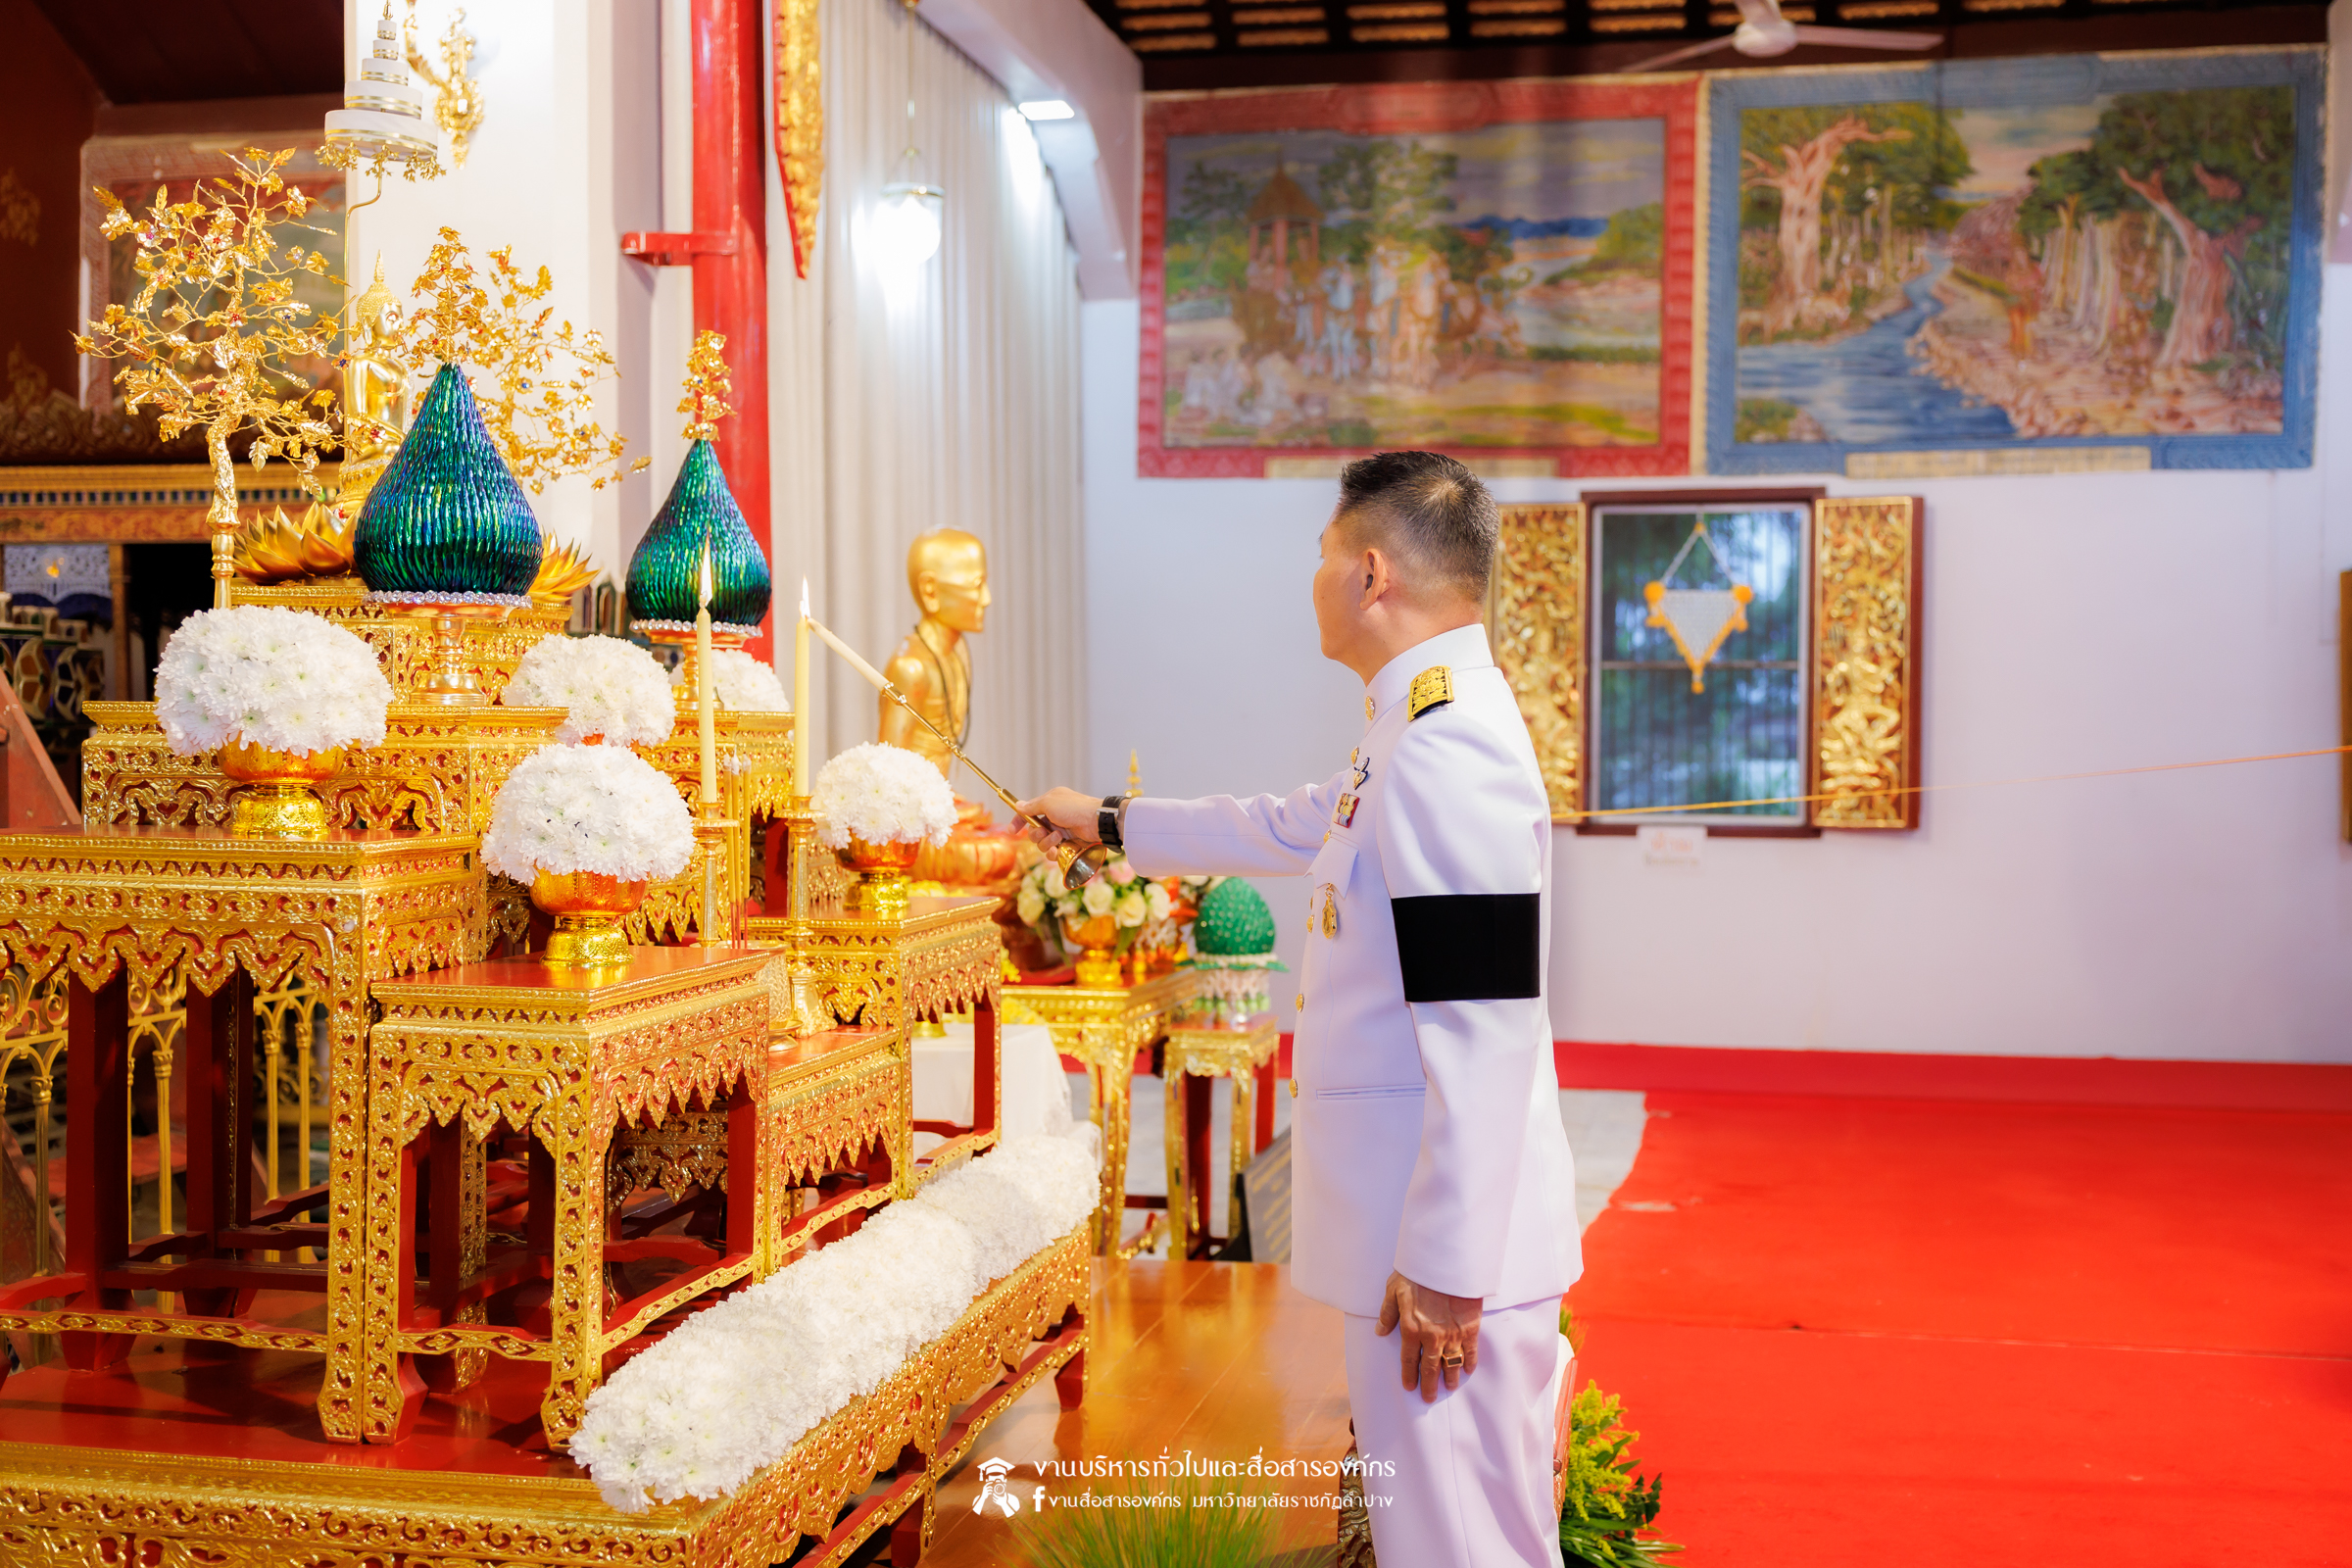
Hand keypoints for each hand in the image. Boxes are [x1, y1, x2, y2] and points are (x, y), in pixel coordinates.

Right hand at [1014, 787, 1104, 850]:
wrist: (1095, 821)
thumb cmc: (1073, 808)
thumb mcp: (1049, 803)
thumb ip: (1032, 806)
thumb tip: (1018, 805)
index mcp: (1048, 804)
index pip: (1028, 813)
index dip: (1018, 821)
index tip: (1012, 831)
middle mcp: (1053, 818)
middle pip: (1033, 832)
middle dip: (1036, 834)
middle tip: (1044, 832)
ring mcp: (1061, 831)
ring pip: (1042, 843)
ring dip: (1046, 842)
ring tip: (1058, 838)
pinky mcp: (1067, 844)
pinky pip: (1053, 852)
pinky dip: (1053, 853)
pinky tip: (1057, 851)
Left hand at [1374, 1270, 1481, 1402]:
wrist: (1446, 1262)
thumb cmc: (1417, 1273)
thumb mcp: (1393, 1290)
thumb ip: (1387, 1314)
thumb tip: (1380, 1332)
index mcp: (1411, 1329)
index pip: (1409, 1359)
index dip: (1409, 1375)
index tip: (1410, 1386)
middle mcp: (1432, 1337)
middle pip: (1430, 1368)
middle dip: (1429, 1385)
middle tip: (1429, 1398)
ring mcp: (1452, 1334)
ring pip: (1451, 1363)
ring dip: (1450, 1377)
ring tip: (1449, 1387)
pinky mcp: (1470, 1327)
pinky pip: (1470, 1351)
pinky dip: (1469, 1361)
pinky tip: (1468, 1369)